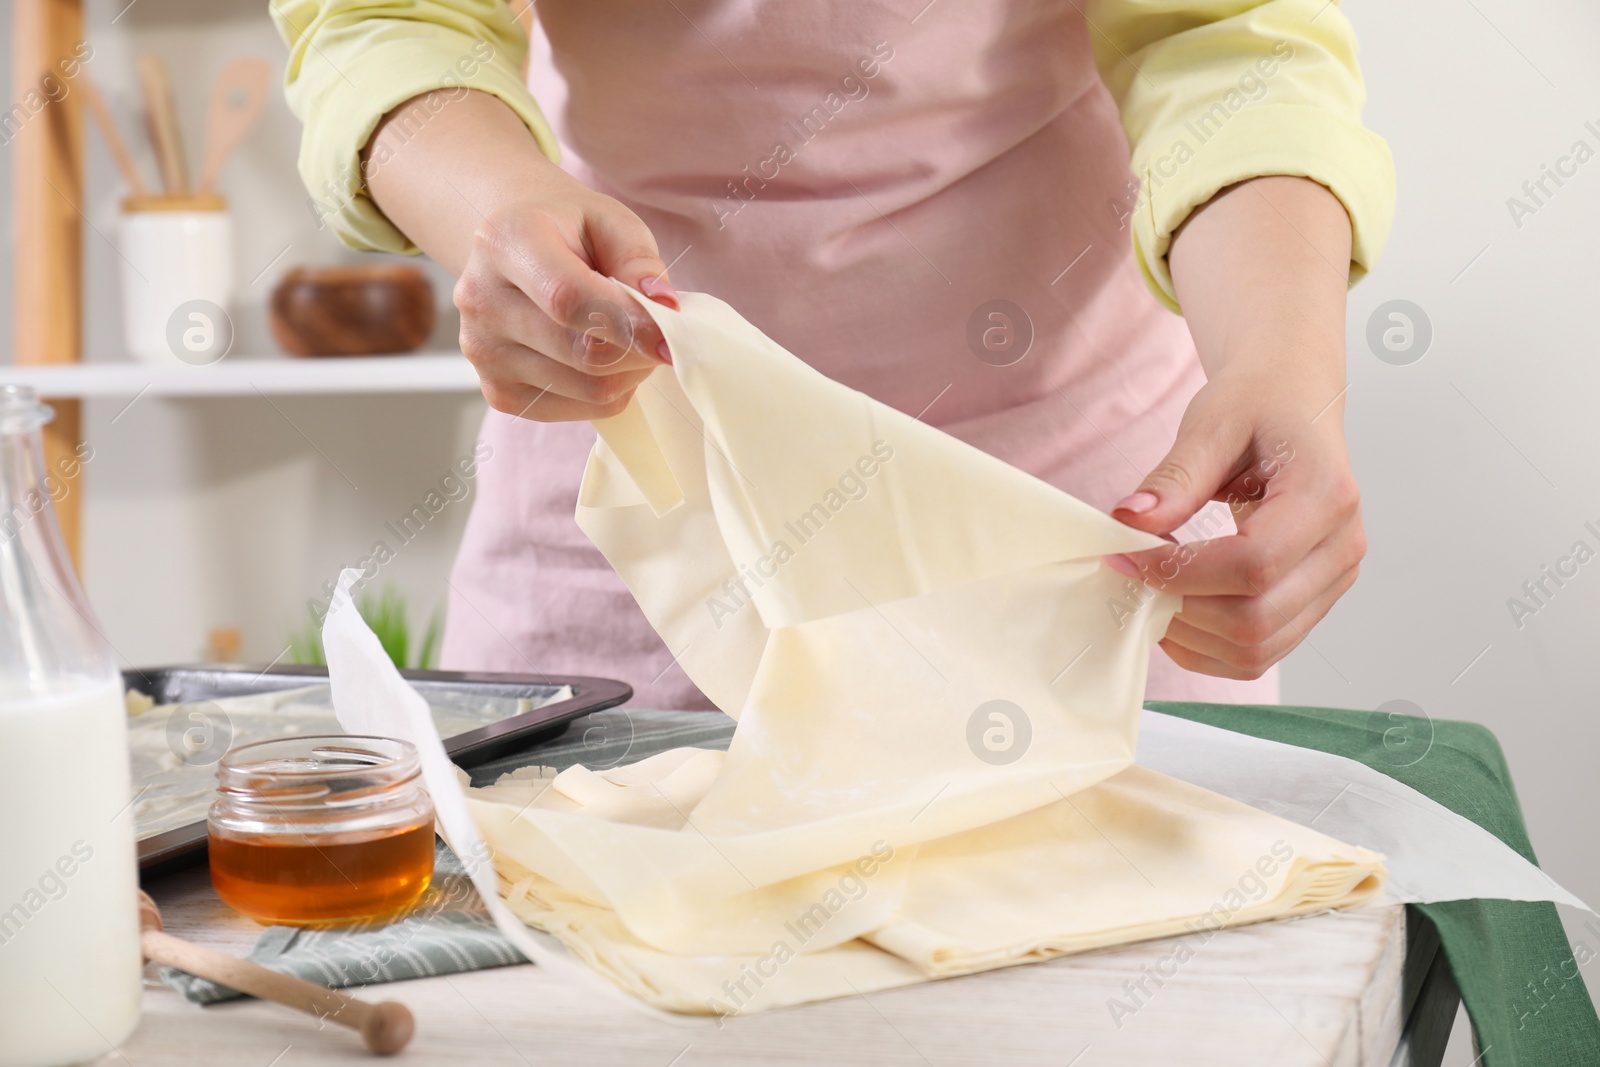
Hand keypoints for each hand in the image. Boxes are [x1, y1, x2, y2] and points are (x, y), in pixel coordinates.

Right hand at [453, 156, 676, 421]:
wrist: (514, 251)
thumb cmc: (568, 232)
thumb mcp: (609, 221)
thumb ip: (638, 258)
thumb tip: (663, 305)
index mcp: (504, 243)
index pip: (568, 299)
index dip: (628, 324)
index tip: (670, 338)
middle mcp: (481, 301)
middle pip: (582, 353)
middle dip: (639, 351)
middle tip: (659, 334)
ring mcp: (483, 353)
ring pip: (588, 389)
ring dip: (629, 372)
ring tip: (630, 340)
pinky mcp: (498, 393)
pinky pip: (578, 411)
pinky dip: (608, 392)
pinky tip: (604, 358)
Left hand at [1105, 366, 1363, 678]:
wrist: (1293, 401)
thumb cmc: (1259, 403)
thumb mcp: (1213, 423)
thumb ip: (1176, 476)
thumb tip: (1131, 521)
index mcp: (1326, 495)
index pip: (1253, 564)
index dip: (1180, 573)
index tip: (1125, 555)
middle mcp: (1342, 547)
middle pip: (1256, 619)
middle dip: (1181, 608)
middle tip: (1132, 575)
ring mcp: (1333, 581)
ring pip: (1258, 649)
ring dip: (1191, 635)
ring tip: (1151, 591)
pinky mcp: (1314, 601)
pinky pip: (1261, 652)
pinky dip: (1209, 646)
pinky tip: (1175, 610)